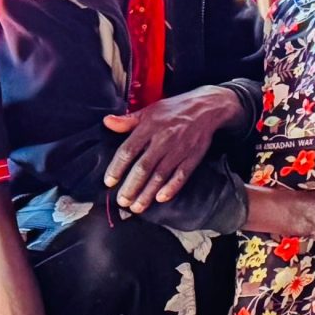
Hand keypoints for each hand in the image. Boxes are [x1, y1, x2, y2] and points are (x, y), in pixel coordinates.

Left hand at [101, 86, 243, 213]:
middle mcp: (163, 140)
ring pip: (160, 176)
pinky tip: (161, 198)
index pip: (128, 150)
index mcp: (150, 127)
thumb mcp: (150, 110)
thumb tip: (107, 122)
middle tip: (121, 201)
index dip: (117, 168)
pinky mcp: (192, 157)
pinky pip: (181, 176)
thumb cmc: (175, 109)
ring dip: (147, 193)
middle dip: (131, 187)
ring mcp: (179, 150)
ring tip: (136, 207)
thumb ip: (128, 120)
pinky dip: (171, 188)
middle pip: (143, 168)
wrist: (207, 107)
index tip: (109, 181)